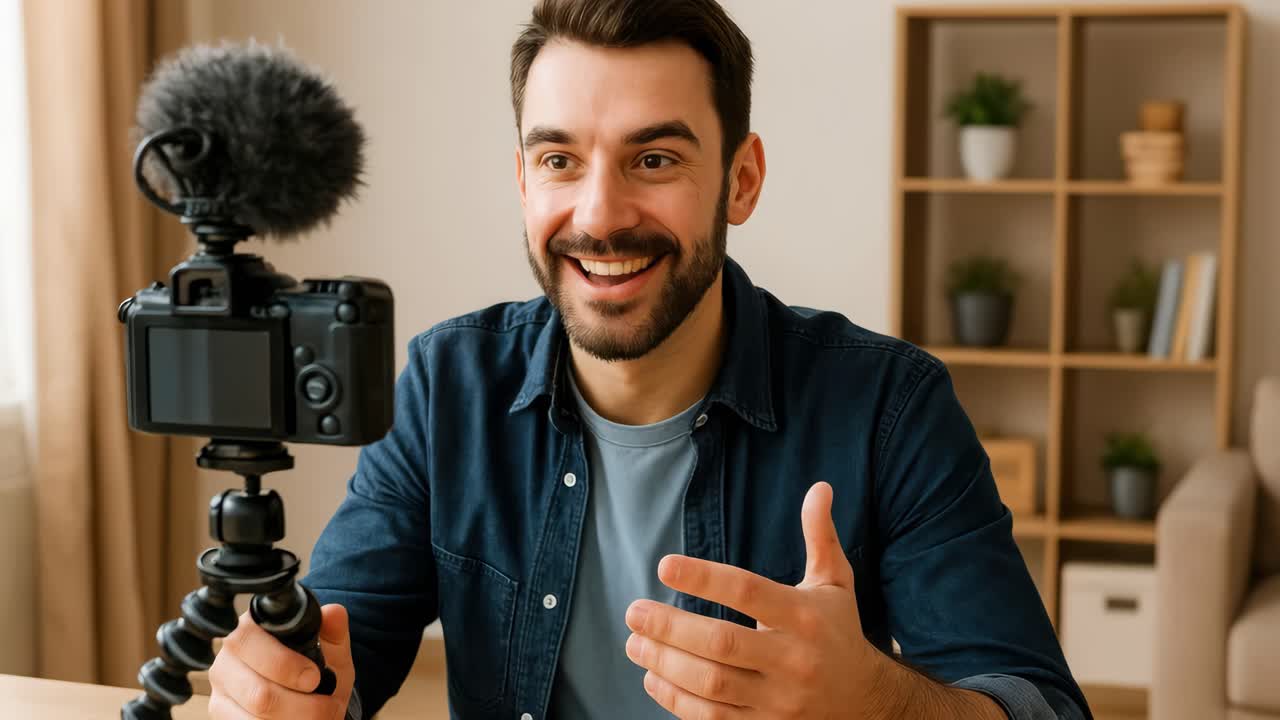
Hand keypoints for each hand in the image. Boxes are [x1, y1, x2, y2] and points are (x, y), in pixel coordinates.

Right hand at [208, 603, 354, 719]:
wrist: (309, 699)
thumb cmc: (315, 667)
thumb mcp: (331, 648)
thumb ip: (333, 631)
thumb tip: (333, 612)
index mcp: (249, 629)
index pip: (249, 640)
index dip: (285, 664)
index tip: (314, 678)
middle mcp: (227, 659)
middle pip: (259, 693)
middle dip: (302, 705)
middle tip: (327, 705)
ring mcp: (220, 691)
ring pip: (258, 717)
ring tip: (321, 715)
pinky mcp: (221, 714)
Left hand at [624, 481, 881, 718]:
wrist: (867, 703)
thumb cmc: (838, 632)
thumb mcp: (836, 584)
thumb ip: (820, 537)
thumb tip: (820, 487)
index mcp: (804, 617)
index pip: (748, 592)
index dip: (704, 577)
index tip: (664, 564)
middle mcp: (792, 660)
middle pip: (721, 644)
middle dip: (670, 628)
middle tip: (634, 612)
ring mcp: (778, 700)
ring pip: (711, 684)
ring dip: (665, 663)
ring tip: (634, 643)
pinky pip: (712, 718)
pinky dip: (676, 699)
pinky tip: (653, 677)